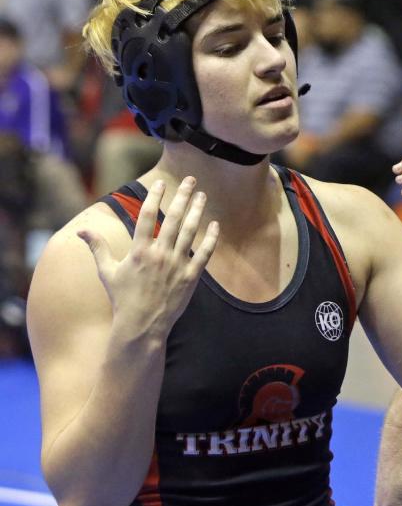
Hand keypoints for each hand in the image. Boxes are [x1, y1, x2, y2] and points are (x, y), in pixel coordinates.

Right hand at [77, 177, 218, 338]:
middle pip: (173, 218)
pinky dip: (211, 238)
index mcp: (138, 251)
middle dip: (182, 196)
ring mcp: (176, 265)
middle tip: (190, 179)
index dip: (154, 197)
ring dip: (197, 211)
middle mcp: (159, 254)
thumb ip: (97, 248)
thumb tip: (82, 231)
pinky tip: (215, 225)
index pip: (146, 216)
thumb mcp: (107, 272)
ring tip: (202, 195)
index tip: (161, 183)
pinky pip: (204, 253)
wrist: (141, 325)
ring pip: (190, 232)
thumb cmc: (122, 298)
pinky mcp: (190, 277)